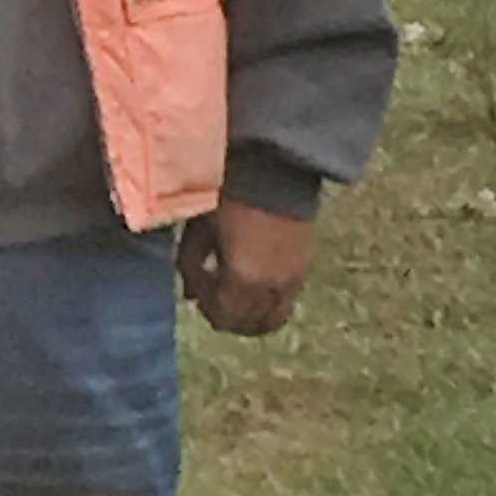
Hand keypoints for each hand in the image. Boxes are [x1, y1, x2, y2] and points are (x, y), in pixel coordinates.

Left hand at [176, 199, 317, 336]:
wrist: (274, 169)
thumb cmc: (229, 196)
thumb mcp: (199, 230)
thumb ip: (190, 265)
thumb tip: (189, 294)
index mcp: (243, 280)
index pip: (223, 317)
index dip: (206, 306)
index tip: (197, 287)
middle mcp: (272, 288)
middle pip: (250, 325)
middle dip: (227, 315)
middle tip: (213, 295)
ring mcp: (294, 279)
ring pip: (273, 318)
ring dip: (251, 314)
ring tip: (235, 294)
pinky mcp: (306, 266)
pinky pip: (288, 300)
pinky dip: (269, 300)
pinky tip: (256, 281)